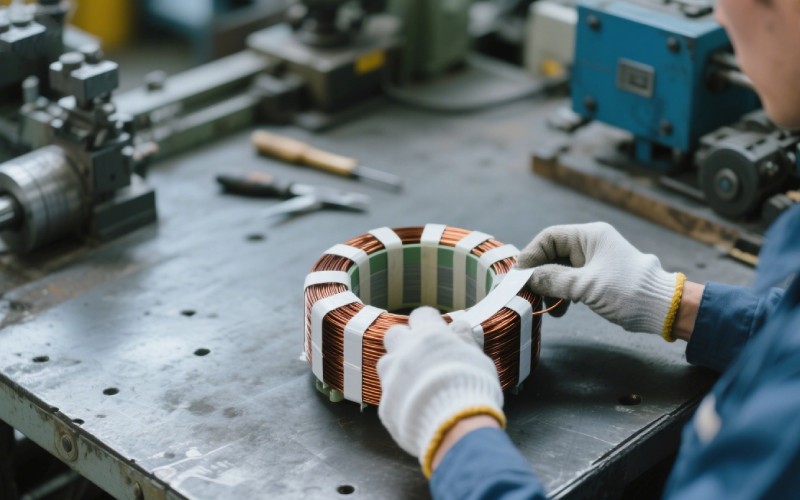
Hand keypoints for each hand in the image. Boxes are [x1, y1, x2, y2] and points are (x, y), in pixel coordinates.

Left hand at [377, 307, 505, 477]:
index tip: (438, 333)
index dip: (430, 323)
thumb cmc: (473, 387)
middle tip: (423, 356)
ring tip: (418, 384)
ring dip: (399, 369)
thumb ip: (465, 340)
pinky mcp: (386, 403)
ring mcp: (391, 377)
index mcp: (429, 335)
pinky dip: (401, 398)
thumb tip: (461, 326)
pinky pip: (390, 395)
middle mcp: (404, 351)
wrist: (455, 425)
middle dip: (406, 342)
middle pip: (394, 334)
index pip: (422, 315)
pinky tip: (417, 407)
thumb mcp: (478, 358)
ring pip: (387, 363)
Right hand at [517, 222, 685, 339]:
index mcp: (589, 236)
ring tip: (546, 307)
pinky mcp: (597, 277)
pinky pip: (571, 281)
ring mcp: (594, 261)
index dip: (531, 255)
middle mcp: (591, 244)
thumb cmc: (627, 291)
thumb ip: (553, 279)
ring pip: (560, 269)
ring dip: (550, 287)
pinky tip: (560, 310)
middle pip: (552, 254)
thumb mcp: (585, 286)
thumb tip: (527, 278)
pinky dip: (562, 294)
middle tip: (528, 293)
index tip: (518, 275)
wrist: (662, 309)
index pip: (549, 238)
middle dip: (539, 275)